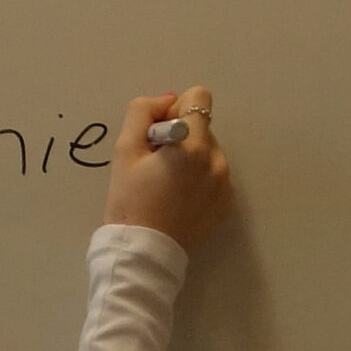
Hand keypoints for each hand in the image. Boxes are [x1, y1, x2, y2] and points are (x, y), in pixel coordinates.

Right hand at [101, 87, 233, 252]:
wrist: (143, 252)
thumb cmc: (129, 201)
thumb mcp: (124, 150)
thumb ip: (142, 112)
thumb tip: (167, 100)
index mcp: (193, 146)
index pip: (198, 98)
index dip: (175, 109)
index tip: (159, 135)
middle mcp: (217, 161)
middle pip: (202, 126)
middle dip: (181, 137)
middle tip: (155, 166)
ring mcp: (225, 183)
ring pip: (209, 150)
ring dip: (190, 157)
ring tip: (166, 185)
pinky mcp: (227, 201)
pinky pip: (214, 174)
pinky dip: (199, 178)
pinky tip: (178, 198)